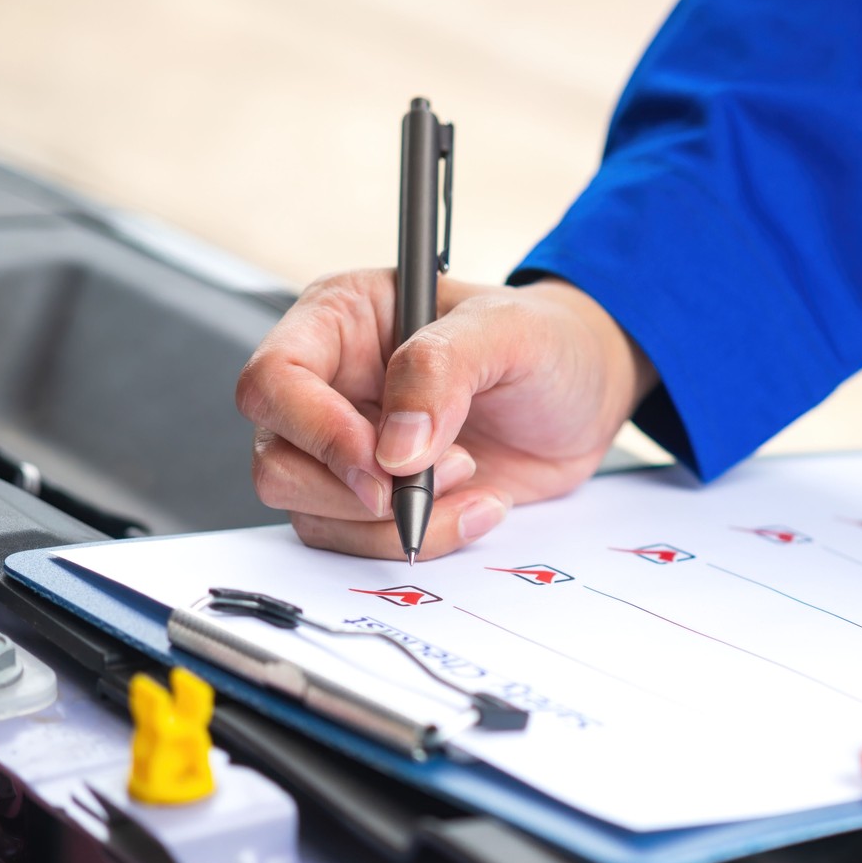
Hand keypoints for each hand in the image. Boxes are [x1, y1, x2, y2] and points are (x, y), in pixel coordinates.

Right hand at [236, 271, 654, 559]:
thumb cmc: (547, 340)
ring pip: (313, 514)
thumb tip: (394, 446)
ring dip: (395, 520)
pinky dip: (424, 536)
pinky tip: (478, 504)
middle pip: (278, 462)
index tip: (381, 463)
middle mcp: (329, 387)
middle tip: (434, 477)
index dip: (315, 430)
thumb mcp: (509, 330)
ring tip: (472, 477)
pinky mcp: (380, 497)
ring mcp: (349, 448)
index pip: (273, 379)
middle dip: (354, 491)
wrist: (588, 393)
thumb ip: (443, 369)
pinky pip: (364, 542)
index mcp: (340, 320)